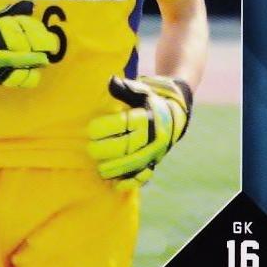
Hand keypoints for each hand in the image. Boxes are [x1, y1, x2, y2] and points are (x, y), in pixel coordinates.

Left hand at [87, 75, 192, 189]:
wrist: (175, 113)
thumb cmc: (149, 99)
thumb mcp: (140, 90)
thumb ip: (125, 88)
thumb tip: (111, 81)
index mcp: (147, 117)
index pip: (123, 124)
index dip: (105, 127)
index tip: (91, 129)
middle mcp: (152, 136)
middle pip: (126, 146)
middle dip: (104, 149)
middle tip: (90, 148)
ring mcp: (155, 151)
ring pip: (133, 164)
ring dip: (114, 168)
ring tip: (99, 168)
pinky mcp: (155, 162)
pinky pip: (144, 175)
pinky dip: (130, 182)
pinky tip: (115, 185)